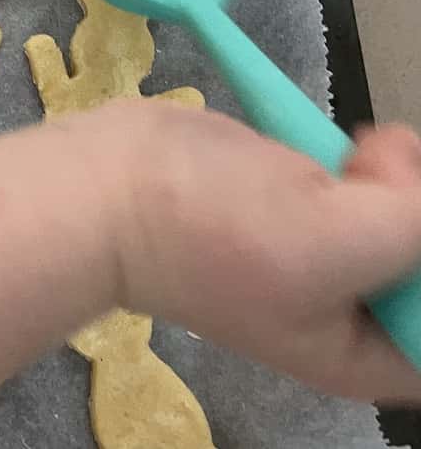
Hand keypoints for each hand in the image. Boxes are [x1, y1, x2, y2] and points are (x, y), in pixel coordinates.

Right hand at [94, 100, 420, 401]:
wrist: (110, 185)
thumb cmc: (208, 230)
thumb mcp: (332, 241)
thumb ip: (417, 220)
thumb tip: (410, 176)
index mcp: (364, 356)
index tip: (402, 227)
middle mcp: (355, 310)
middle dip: (418, 210)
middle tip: (375, 178)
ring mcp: (330, 252)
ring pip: (410, 217)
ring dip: (402, 178)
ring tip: (361, 154)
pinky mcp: (307, 201)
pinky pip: (380, 186)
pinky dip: (379, 159)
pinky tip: (356, 146)